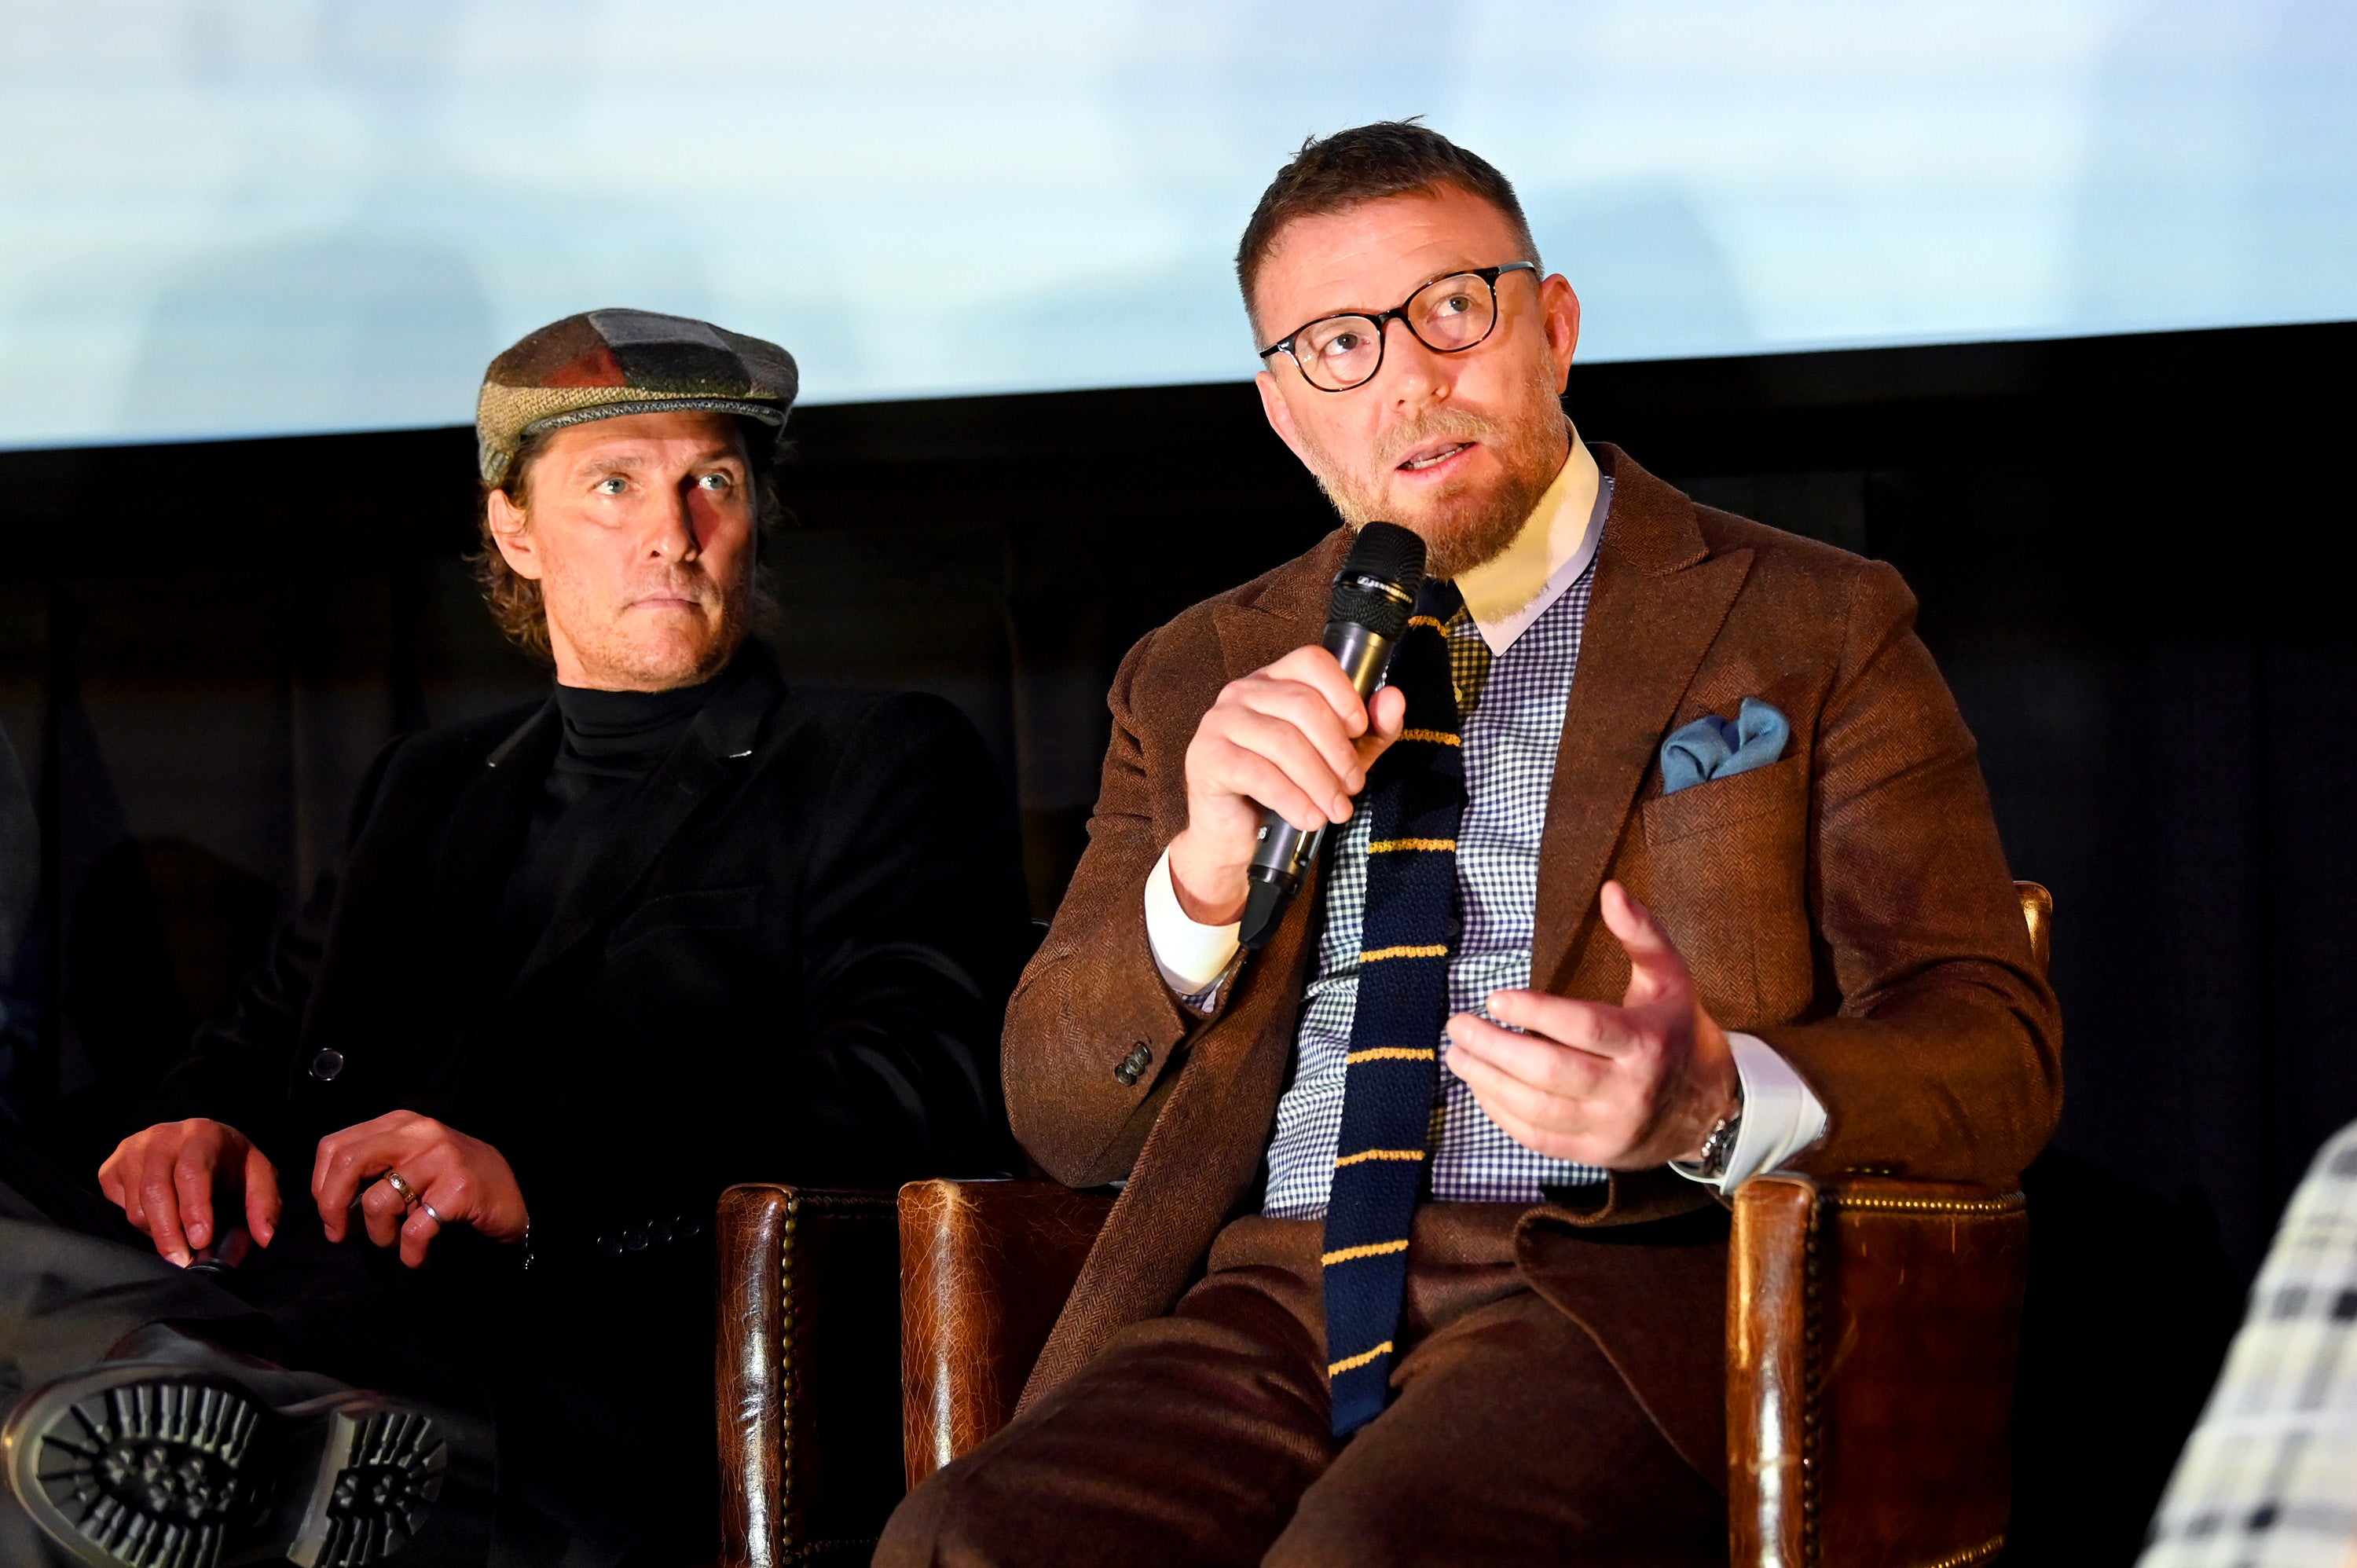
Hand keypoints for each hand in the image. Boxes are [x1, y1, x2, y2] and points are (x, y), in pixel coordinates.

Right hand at [99, 1119, 281, 1266]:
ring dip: (156, 1232)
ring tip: (178, 1244)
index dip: (195, 1208)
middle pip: (156, 1189)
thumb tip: (266, 1237)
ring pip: (135, 1204)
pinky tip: (159, 1224)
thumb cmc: (229, 1164)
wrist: (197, 1142)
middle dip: (169, 1232)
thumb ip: (264, 1203)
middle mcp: (162, 1137)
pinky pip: (117, 1208)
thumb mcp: (257, 1176)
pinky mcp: (110, 1168)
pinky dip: (139, 1225)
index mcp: (202, 1133)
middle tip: (182, 1262)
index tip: (201, 1240)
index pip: (192, 1171)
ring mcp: (132, 1150)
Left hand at [311, 1111, 528, 1267]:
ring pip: (378, 1202)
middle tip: (341, 1234)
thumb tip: (329, 1199)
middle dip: (333, 1207)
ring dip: (380, 1235)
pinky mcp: (460, 1188)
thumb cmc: (456, 1184)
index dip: (321, 1186)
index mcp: (402, 1123)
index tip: (331, 1215)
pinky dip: (411, 1253)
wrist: (517, 1198)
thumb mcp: (413, 1161)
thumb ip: (376, 1166)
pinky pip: (415, 1230)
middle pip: (348, 1163)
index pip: (336, 1146)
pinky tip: (420, 1257)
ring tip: (397, 1243)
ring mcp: (443, 1158)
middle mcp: (421, 1132)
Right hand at [1166, 645, 1407, 924]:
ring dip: (1319, 781)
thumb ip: (1371, 730)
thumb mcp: (1339, 759)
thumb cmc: (1288, 789)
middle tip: (1353, 787)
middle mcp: (1243, 691)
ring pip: (1283, 740)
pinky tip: (1309, 818)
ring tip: (1336, 810)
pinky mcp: (1206, 756)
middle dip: (1337, 752)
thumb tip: (1394, 698)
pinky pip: (1257, 772)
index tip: (1360, 730)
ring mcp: (1220, 721)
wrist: (1237, 837)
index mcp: (1275, 680)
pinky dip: (1292, 799)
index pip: (1312, 661)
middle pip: (1303, 705)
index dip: (1343, 693)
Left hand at [1444, 881, 1740, 1169]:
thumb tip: (1610, 889)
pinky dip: (1503, 1114)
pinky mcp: (1597, 1154)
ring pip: (1539, 1110)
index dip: (1534, 1012)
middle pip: (1551, 1072)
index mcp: (1647, 1042)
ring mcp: (1612, 1128)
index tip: (1493, 998)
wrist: (1710, 1109)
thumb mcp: (1670, 977)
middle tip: (1458, 1026)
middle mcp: (1630, 1090)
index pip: (1584, 1027)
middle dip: (1495, 1049)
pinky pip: (1540, 1139)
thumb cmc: (1677, 1030)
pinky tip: (1481, 1087)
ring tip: (1457, 1055)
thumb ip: (1640, 933)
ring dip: (1488, 1082)